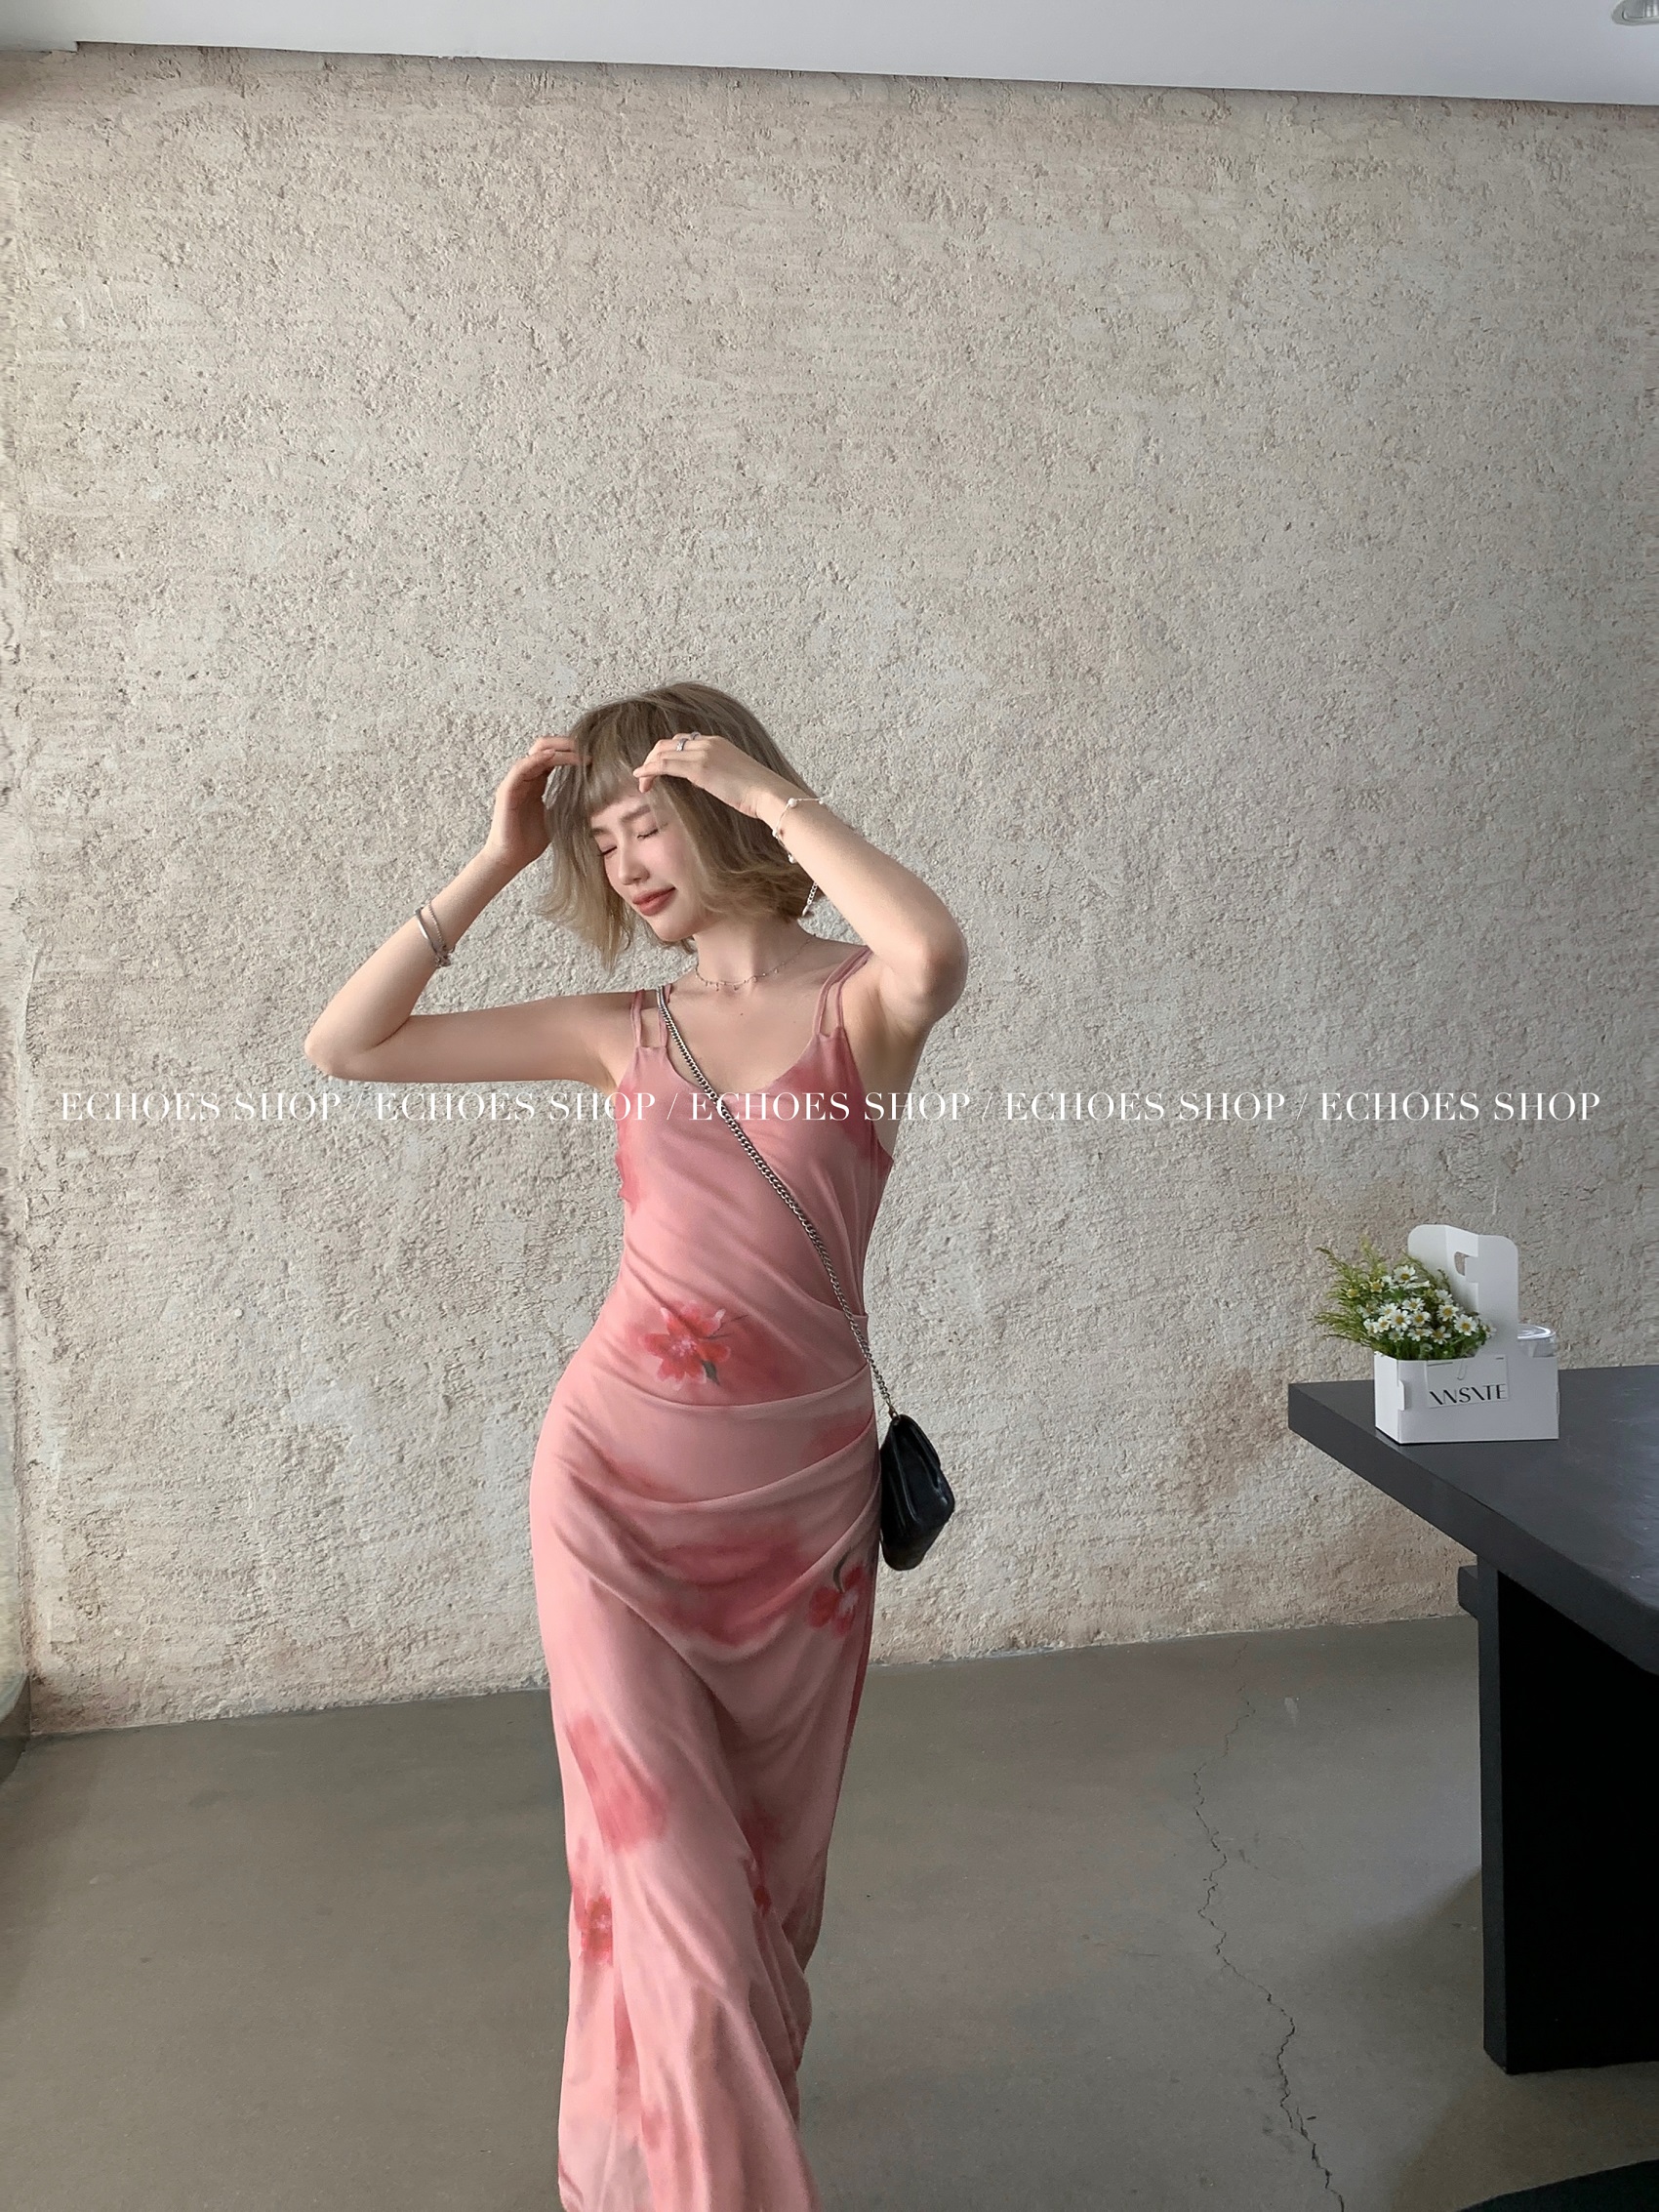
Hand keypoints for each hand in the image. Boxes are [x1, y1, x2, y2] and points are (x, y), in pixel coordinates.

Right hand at [483, 732, 582, 874]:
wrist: (510, 858)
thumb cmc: (530, 841)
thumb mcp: (558, 818)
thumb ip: (569, 804)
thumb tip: (595, 799)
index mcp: (536, 783)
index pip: (553, 758)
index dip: (571, 752)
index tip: (592, 755)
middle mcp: (525, 778)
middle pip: (544, 748)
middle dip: (566, 744)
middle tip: (587, 747)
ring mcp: (515, 783)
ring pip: (535, 754)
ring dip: (557, 750)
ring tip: (577, 751)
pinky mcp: (507, 791)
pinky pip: (520, 768)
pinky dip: (536, 759)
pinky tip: (552, 756)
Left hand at [633, 731, 793, 824]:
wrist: (768, 793)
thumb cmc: (757, 791)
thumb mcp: (735, 775)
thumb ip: (719, 772)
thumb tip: (708, 780)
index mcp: (717, 742)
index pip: (682, 742)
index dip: (666, 754)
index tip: (660, 769)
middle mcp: (708, 743)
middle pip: (668, 744)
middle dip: (653, 758)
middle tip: (645, 776)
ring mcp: (703, 754)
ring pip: (663, 753)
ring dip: (648, 766)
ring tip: (642, 782)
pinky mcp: (699, 768)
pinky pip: (665, 765)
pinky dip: (649, 770)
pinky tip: (641, 778)